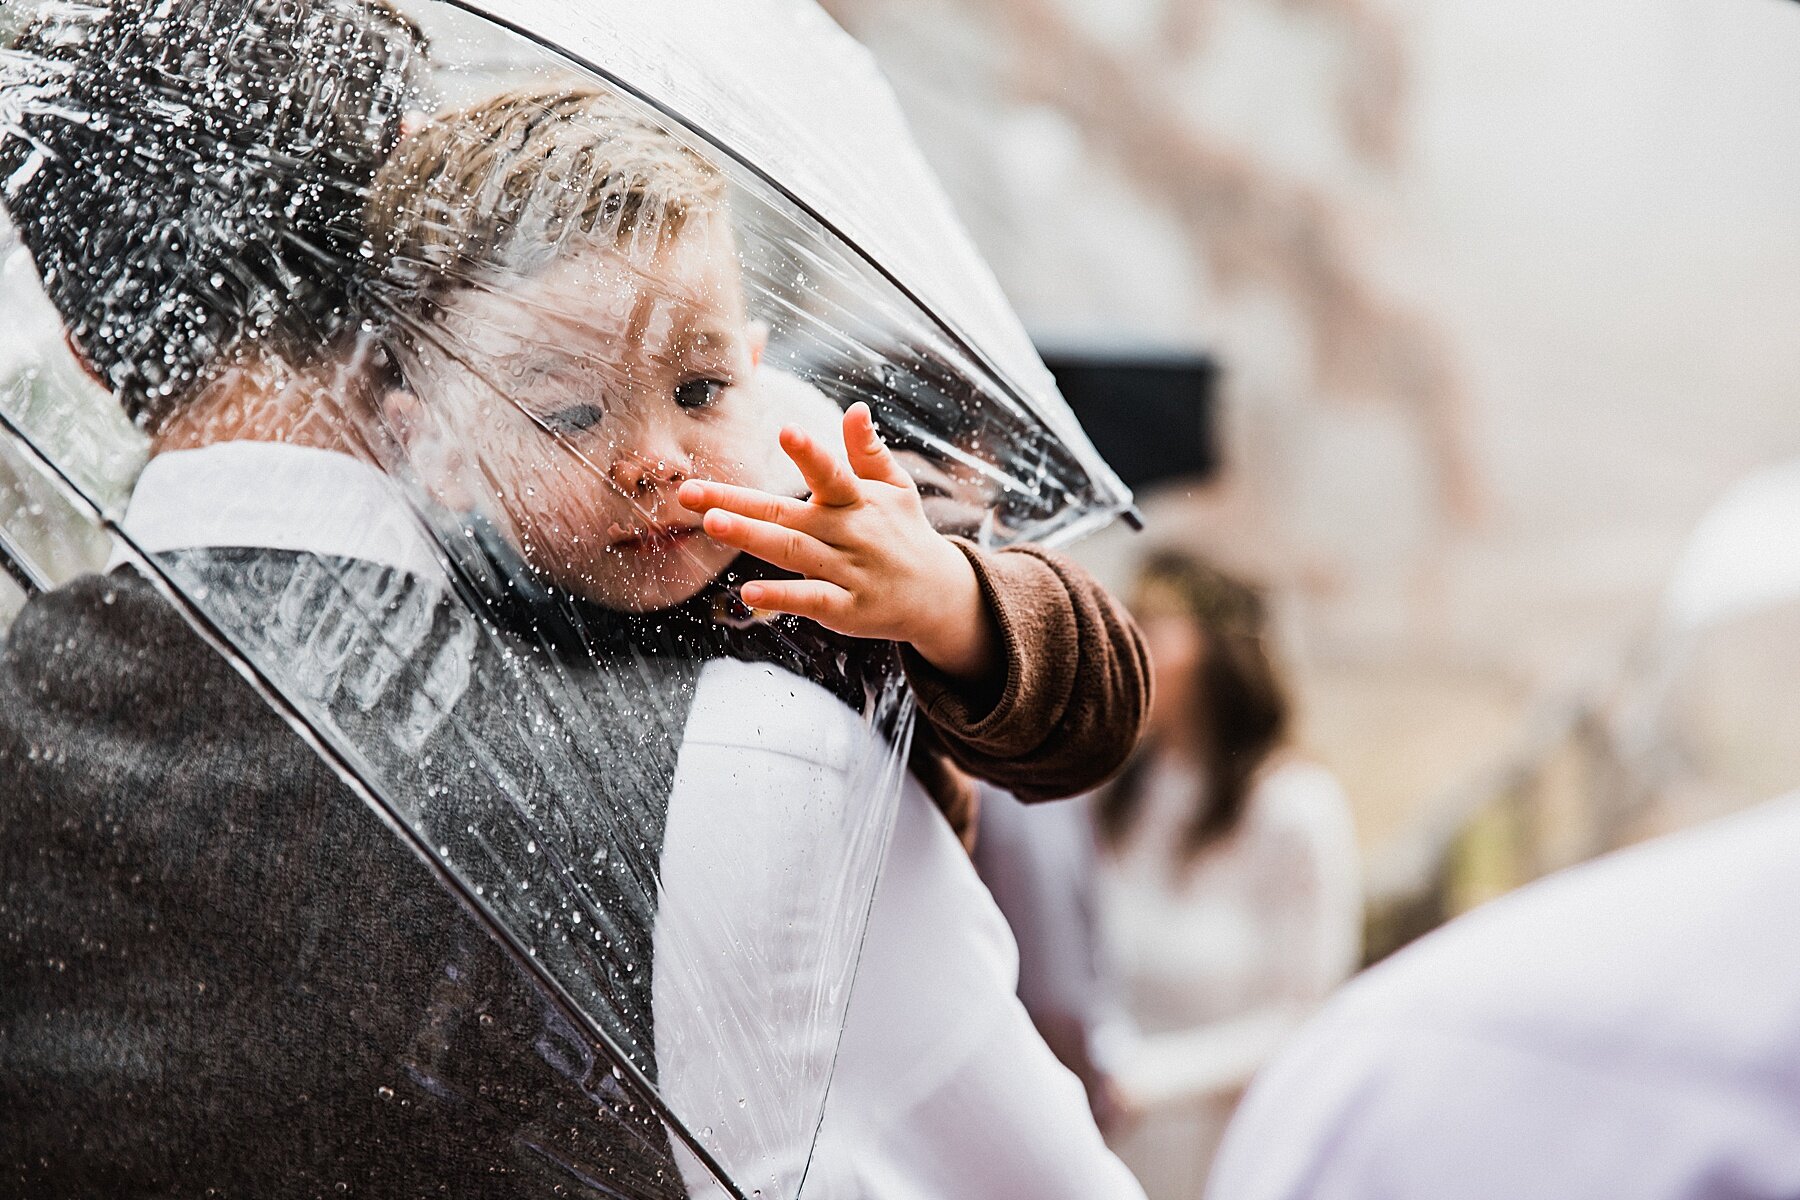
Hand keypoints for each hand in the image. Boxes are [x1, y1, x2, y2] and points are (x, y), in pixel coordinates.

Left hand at [677, 402, 999, 682]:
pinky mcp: (846, 609)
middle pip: (787, 514)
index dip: (809, 453)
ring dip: (751, 538)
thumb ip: (868, 450)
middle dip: (738, 501)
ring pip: (792, 553)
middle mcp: (849, 533)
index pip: (831, 472)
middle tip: (690, 491)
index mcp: (857, 500)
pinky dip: (781, 598)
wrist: (939, 594)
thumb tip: (855, 408)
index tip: (786, 429)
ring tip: (711, 523)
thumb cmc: (904, 532)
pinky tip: (746, 594)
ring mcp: (847, 572)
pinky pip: (810, 600)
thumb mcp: (895, 487)